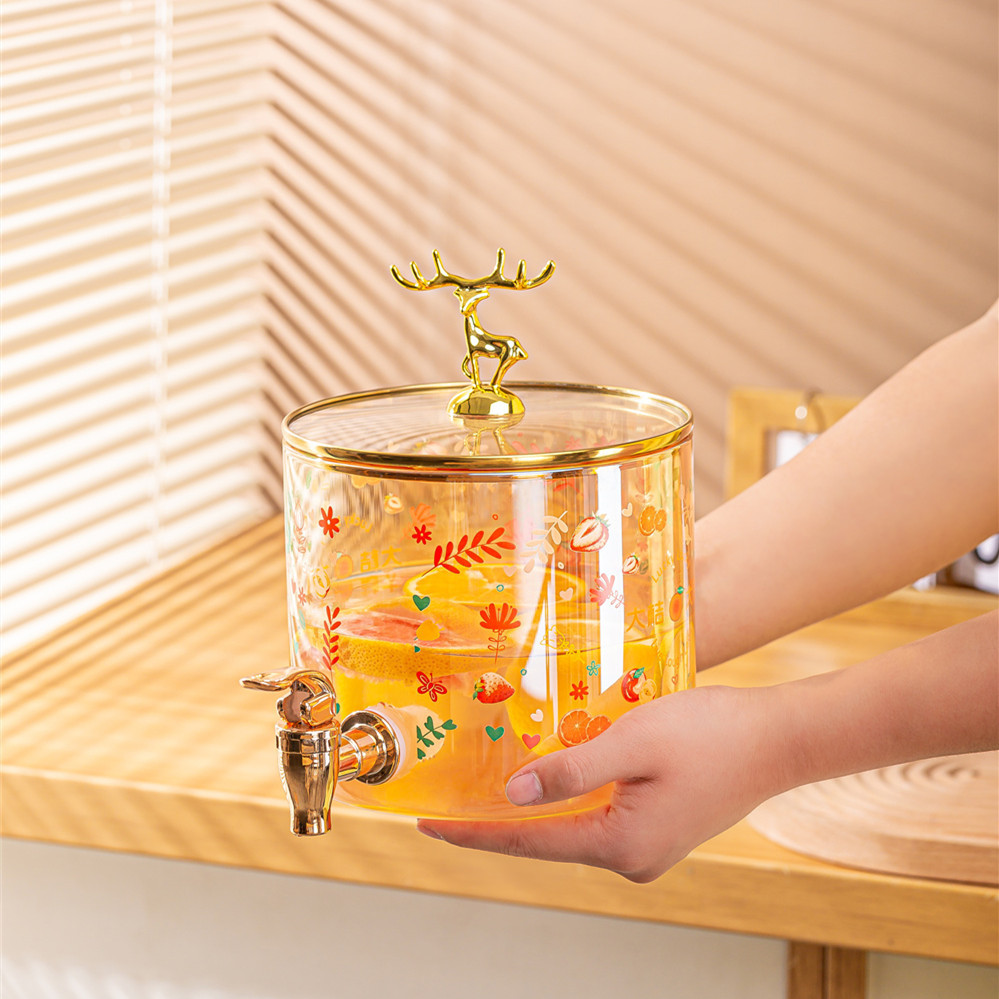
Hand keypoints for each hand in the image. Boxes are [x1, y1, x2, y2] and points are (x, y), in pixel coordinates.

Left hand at [417, 684, 783, 882]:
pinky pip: (599, 815)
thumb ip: (571, 771)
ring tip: (490, 783)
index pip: (528, 841)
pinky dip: (570, 796)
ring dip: (537, 802)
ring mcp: (648, 848)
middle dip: (499, 818)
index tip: (429, 826)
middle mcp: (632, 859)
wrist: (779, 739)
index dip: (475, 831)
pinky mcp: (659, 829)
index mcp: (622, 845)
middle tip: (450, 801)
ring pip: (573, 824)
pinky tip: (550, 773)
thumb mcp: (631, 742)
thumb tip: (515, 793)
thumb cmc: (711, 735)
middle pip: (547, 837)